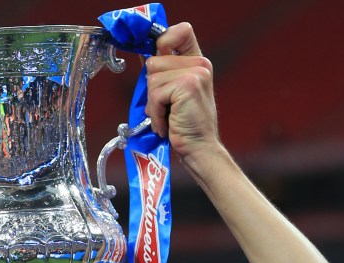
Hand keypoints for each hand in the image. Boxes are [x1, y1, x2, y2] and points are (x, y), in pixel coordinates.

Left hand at [145, 22, 219, 161]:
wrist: (199, 150)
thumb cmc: (184, 127)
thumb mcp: (174, 95)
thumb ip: (164, 74)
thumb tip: (144, 56)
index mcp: (198, 62)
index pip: (180, 31)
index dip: (162, 42)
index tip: (157, 65)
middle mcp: (200, 64)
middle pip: (153, 62)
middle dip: (152, 90)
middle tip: (164, 110)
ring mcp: (195, 73)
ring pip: (152, 80)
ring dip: (153, 105)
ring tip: (166, 118)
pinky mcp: (188, 86)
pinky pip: (156, 94)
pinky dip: (156, 114)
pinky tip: (166, 125)